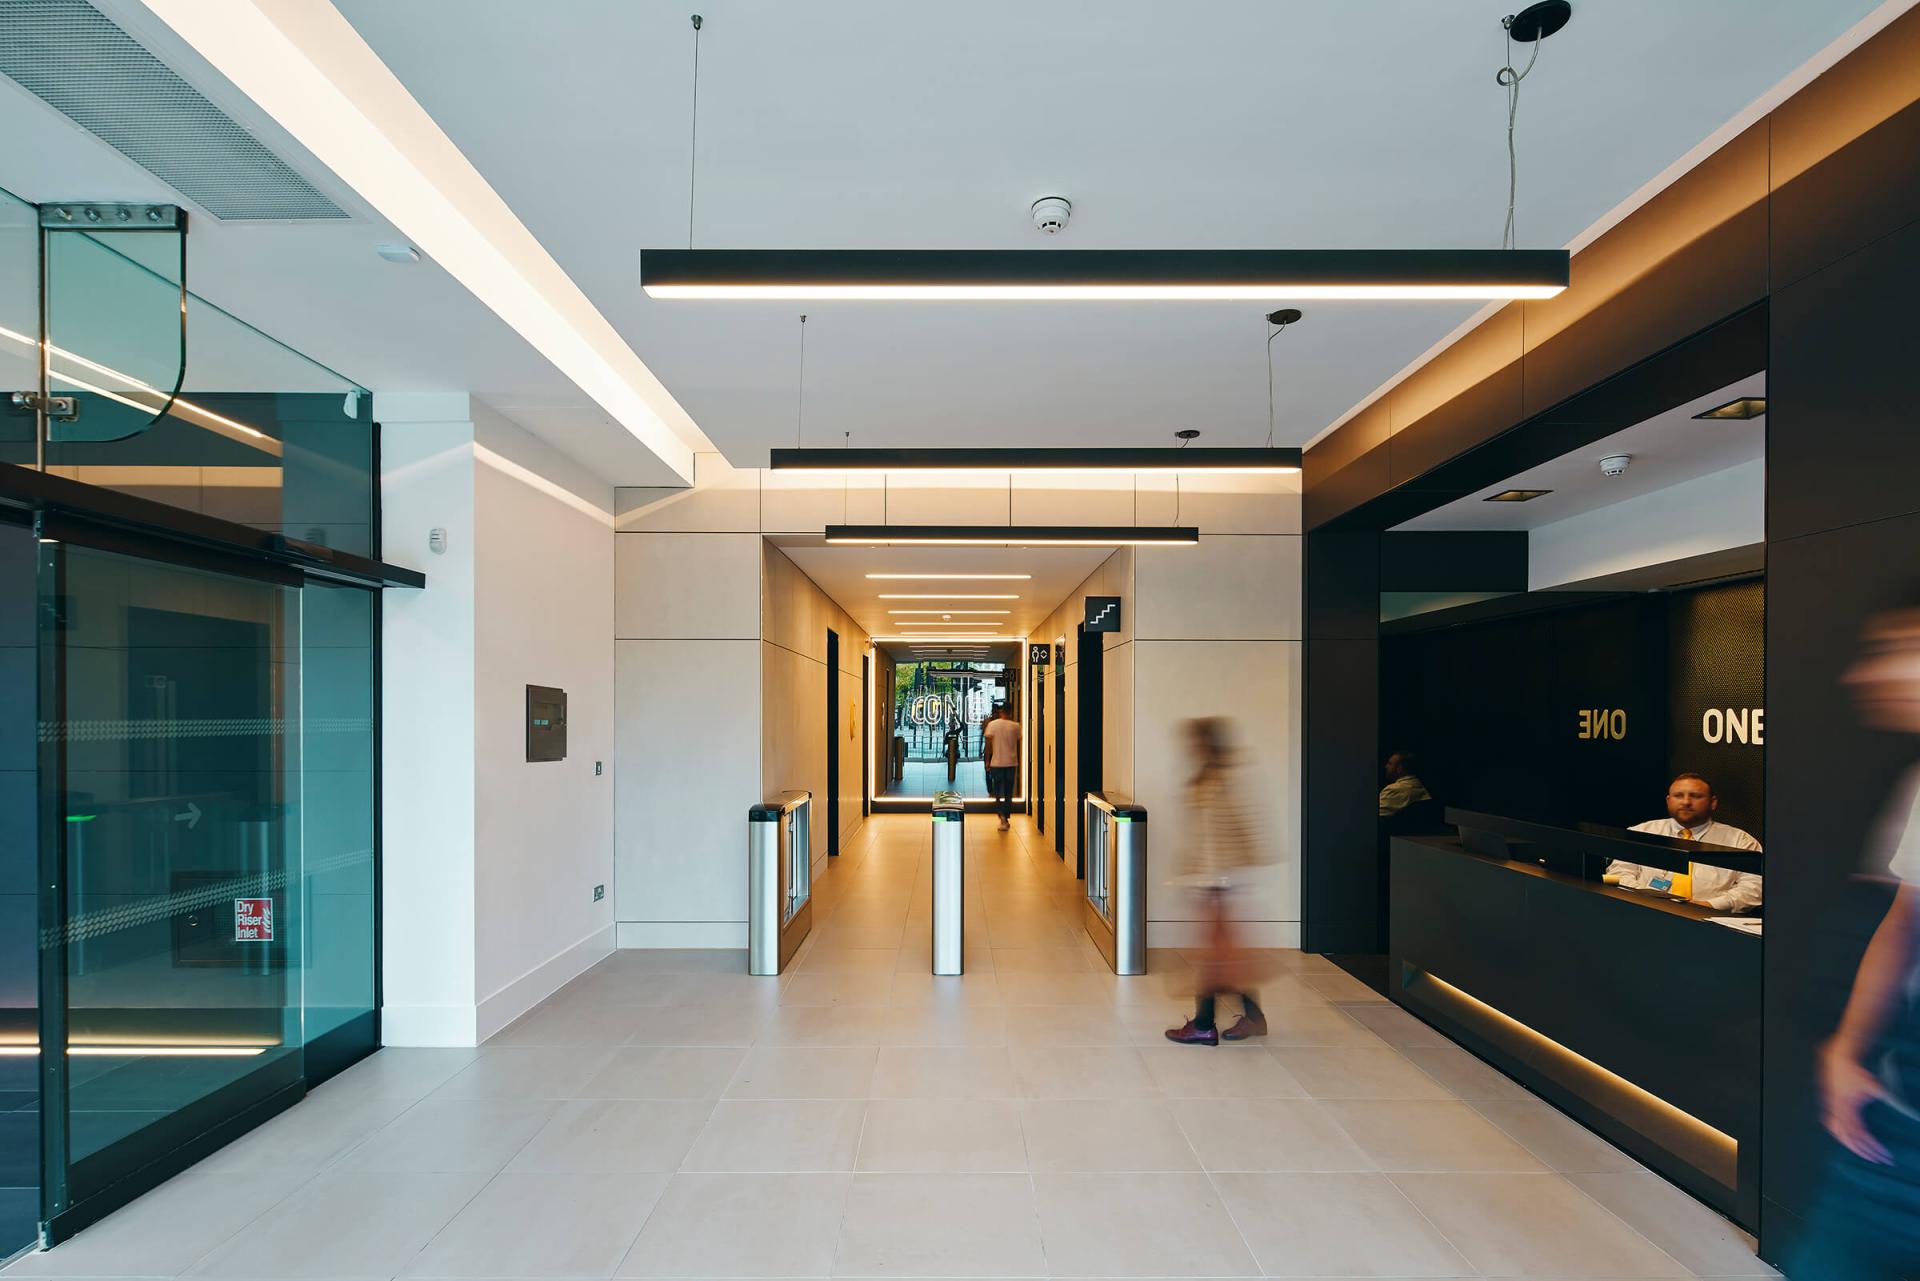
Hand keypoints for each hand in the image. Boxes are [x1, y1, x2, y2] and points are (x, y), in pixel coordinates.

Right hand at [1820, 1040, 1893, 1163]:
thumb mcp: (1873, 1084)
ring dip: (1853, 1147)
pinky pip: (1833, 1127)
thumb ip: (1885, 1097)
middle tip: (1881, 1160)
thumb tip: (1903, 1108)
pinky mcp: (1831, 1107)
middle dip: (1866, 1152)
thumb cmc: (1855, 1071)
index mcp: (1847, 1109)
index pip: (1861, 1136)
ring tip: (1866, 1154)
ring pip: (1840, 1135)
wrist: (1838, 1059)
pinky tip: (1847, 1139)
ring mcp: (1832, 1110)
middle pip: (1851, 1140)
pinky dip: (1841, 1136)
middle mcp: (1838, 1112)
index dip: (1873, 1147)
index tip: (1886, 1155)